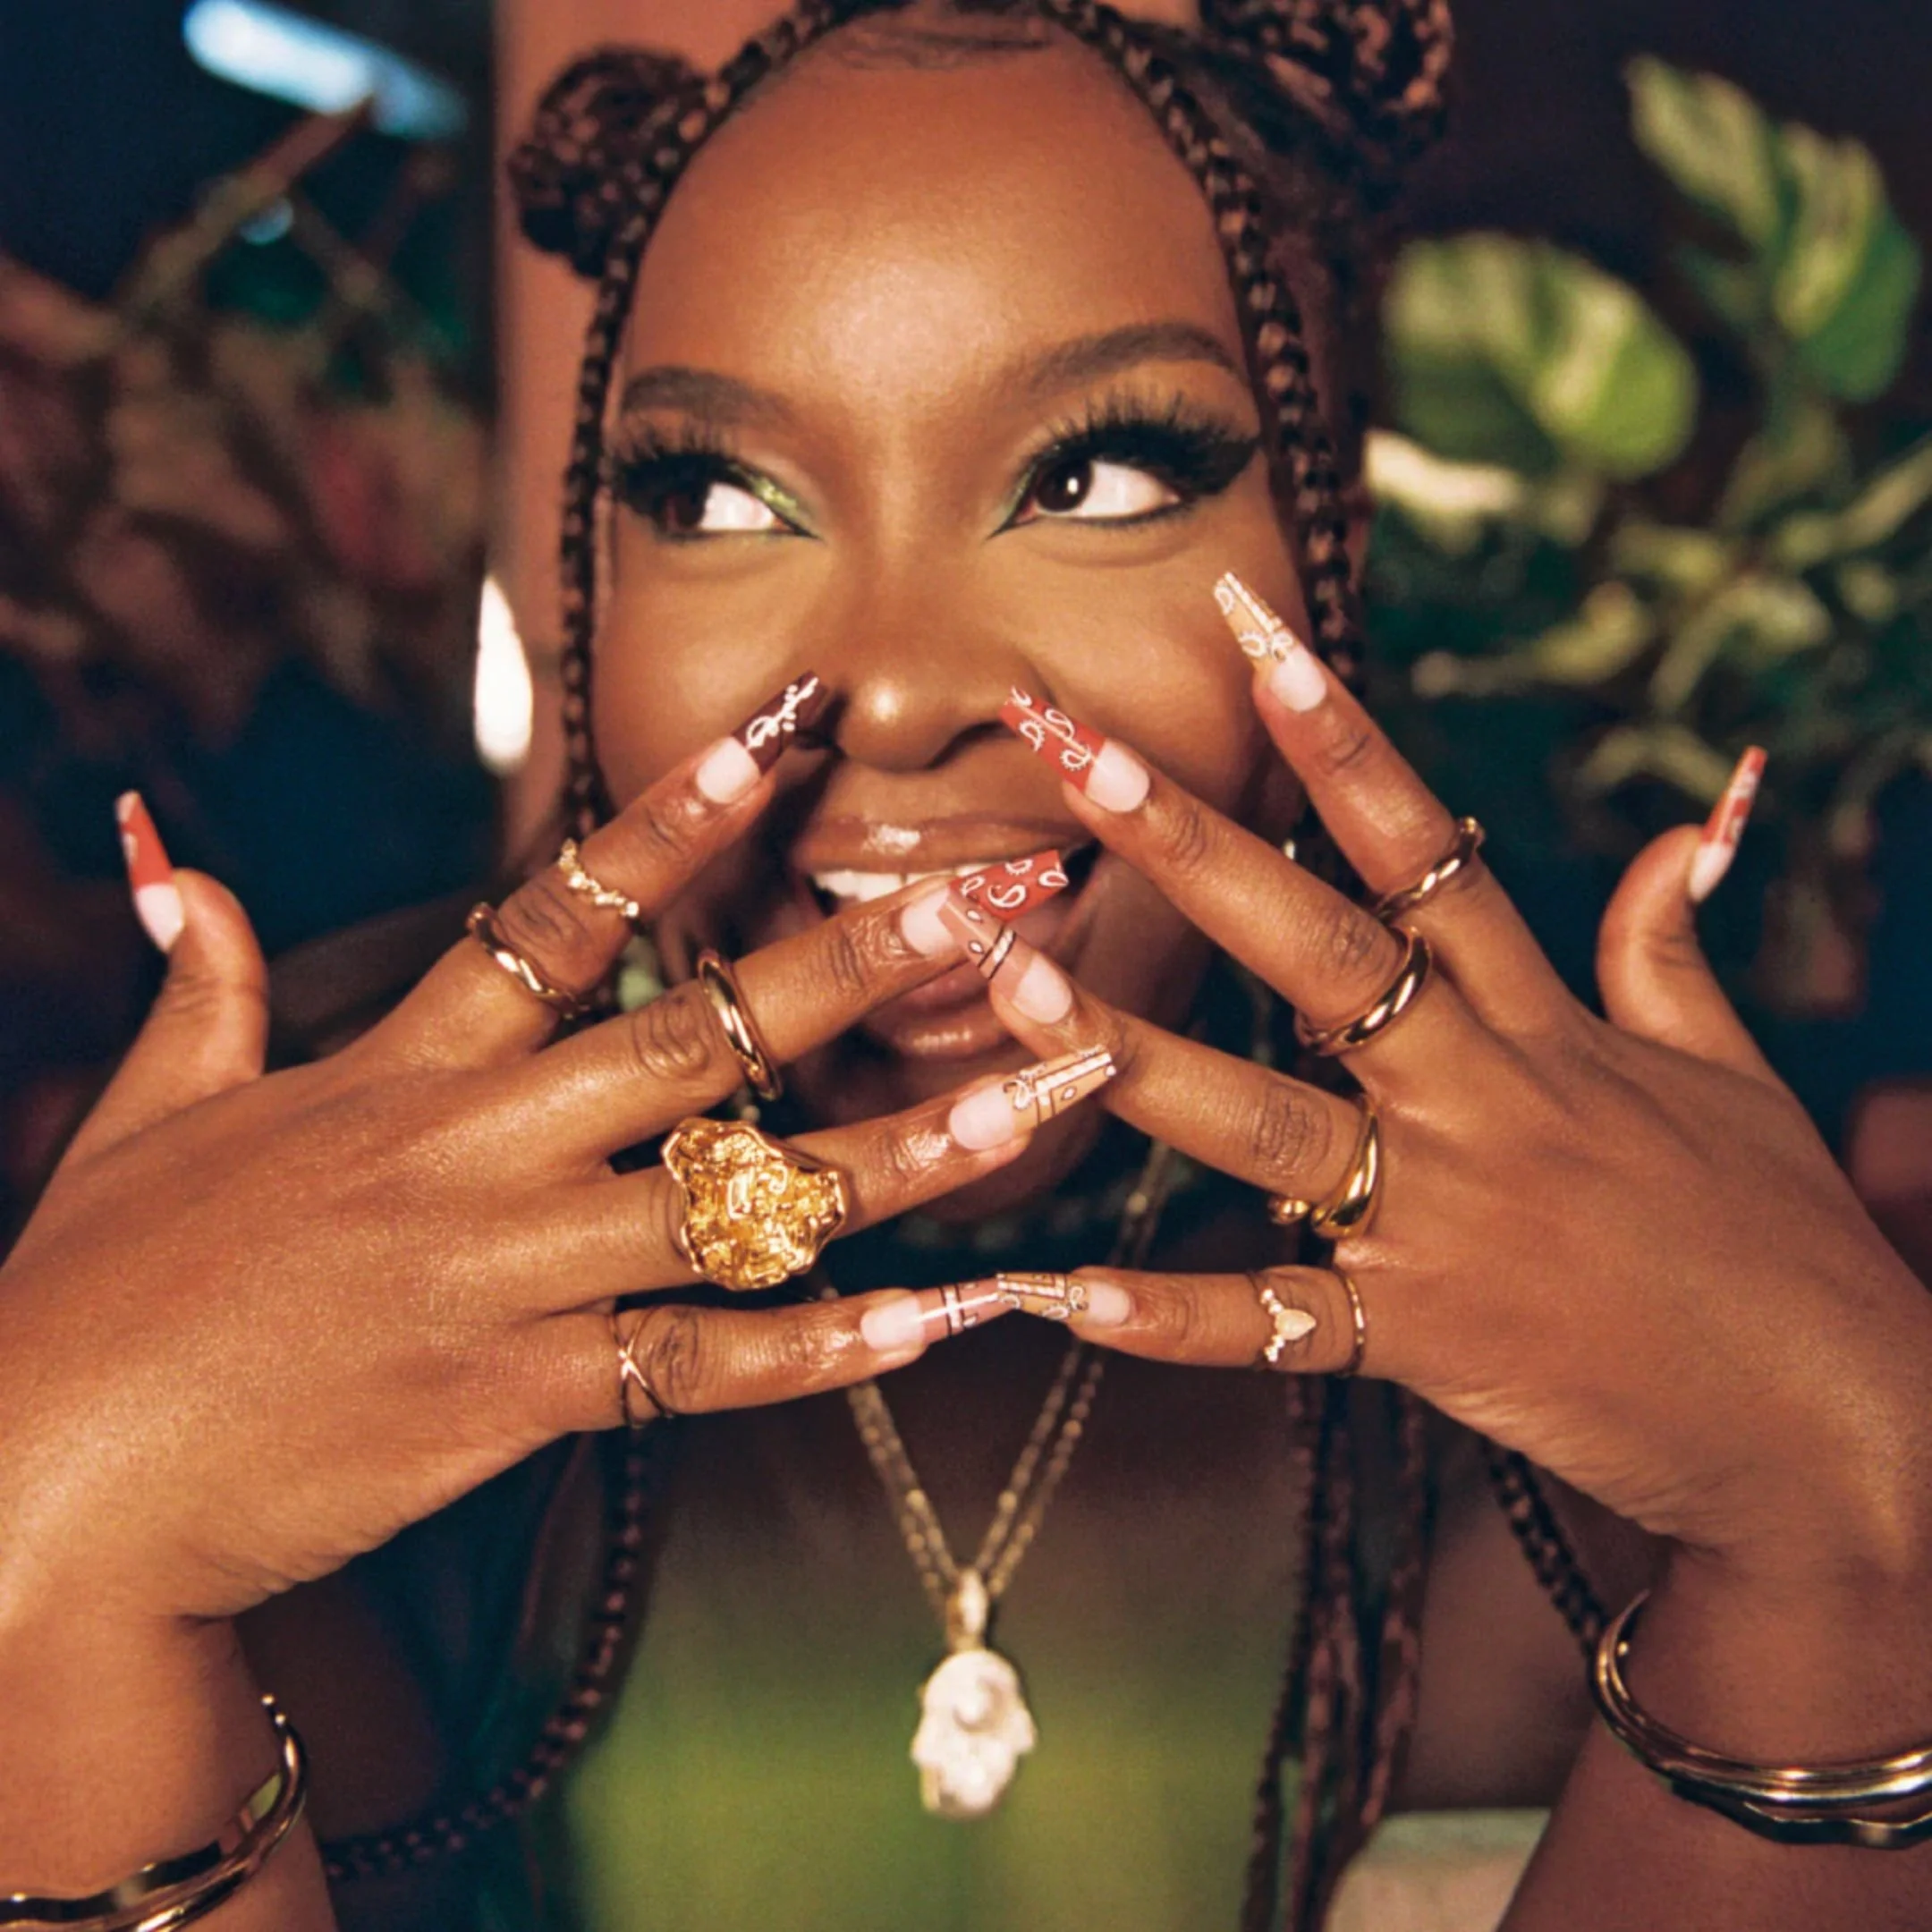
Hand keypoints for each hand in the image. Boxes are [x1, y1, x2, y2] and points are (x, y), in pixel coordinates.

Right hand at [0, 715, 1065, 1628]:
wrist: (47, 1492)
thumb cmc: (95, 1293)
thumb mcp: (141, 1115)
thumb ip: (199, 986)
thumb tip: (181, 865)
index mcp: (396, 1068)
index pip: (560, 908)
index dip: (682, 816)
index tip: (793, 738)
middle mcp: (473, 1152)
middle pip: (699, 1034)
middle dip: (859, 960)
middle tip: (998, 901)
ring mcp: (504, 1276)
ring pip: (740, 1198)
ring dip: (904, 1148)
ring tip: (1038, 1092)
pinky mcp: (513, 1401)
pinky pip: (696, 1369)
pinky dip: (819, 1352)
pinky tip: (935, 1320)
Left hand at [983, 614, 1931, 1590]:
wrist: (1831, 1428)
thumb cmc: (1779, 1239)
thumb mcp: (1729, 1073)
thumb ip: (1665, 950)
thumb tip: (1685, 831)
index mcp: (1543, 1022)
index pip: (1426, 849)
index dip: (1340, 737)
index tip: (1257, 638)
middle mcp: (1477, 1098)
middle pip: (1316, 948)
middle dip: (1191, 844)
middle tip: (1075, 753)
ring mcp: (1439, 1217)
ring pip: (1260, 1121)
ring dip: (1127, 1056)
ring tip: (1006, 988)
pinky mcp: (1419, 1337)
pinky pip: (1275, 1325)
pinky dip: (1171, 1317)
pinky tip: (1057, 1292)